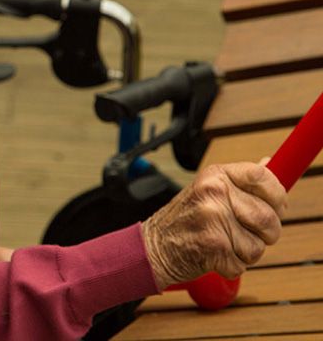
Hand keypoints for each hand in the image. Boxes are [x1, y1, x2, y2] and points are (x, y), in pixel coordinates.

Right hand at [142, 162, 286, 289]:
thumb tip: (270, 165)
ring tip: (223, 241)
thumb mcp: (208, 189)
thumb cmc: (185, 219)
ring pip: (258, 245)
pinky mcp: (213, 246)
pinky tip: (213, 254)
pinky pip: (243, 263)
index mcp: (215, 175)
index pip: (261, 176)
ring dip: (245, 252)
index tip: (277, 205)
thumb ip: (241, 180)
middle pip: (268, 217)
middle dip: (265, 233)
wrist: (154, 245)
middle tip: (242, 231)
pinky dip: (231, 265)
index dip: (276, 194)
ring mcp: (212, 218)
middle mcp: (214, 192)